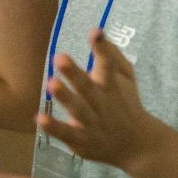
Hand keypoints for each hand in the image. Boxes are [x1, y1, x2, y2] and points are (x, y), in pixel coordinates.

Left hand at [40, 29, 160, 174]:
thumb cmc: (126, 103)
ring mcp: (92, 123)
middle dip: (74, 73)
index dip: (102, 48)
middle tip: (59, 57)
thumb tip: (98, 33)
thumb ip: (113, 56)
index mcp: (112, 86)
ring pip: (78, 110)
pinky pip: (67, 133)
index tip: (95, 33)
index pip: (108, 65)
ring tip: (51, 83)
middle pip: (88, 87)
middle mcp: (102, 104)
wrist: (137, 145)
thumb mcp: (127, 78)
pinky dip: (54, 127)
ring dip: (65, 97)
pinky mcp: (82, 141)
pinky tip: (40, 118)